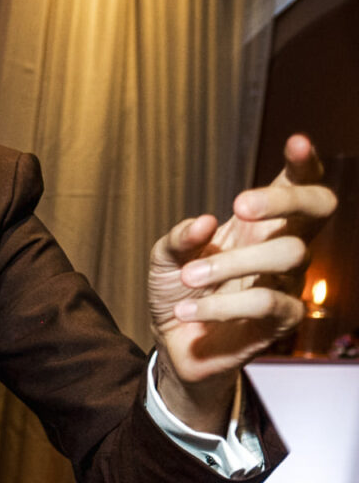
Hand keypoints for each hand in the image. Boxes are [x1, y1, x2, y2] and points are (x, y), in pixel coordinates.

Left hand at [148, 135, 336, 421]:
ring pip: (290, 254)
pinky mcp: (282, 319)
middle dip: (285, 199)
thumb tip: (205, 221)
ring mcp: (288, 281)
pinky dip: (221, 305)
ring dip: (232, 263)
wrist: (173, 341)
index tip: (295, 141)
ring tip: (189, 278)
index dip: (304, 163)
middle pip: (319, 208)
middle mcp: (283, 246)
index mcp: (260, 223)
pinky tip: (187, 310)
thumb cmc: (176, 290)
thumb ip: (179, 237)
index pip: (298, 185)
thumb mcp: (164, 258)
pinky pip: (268, 302)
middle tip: (240, 205)